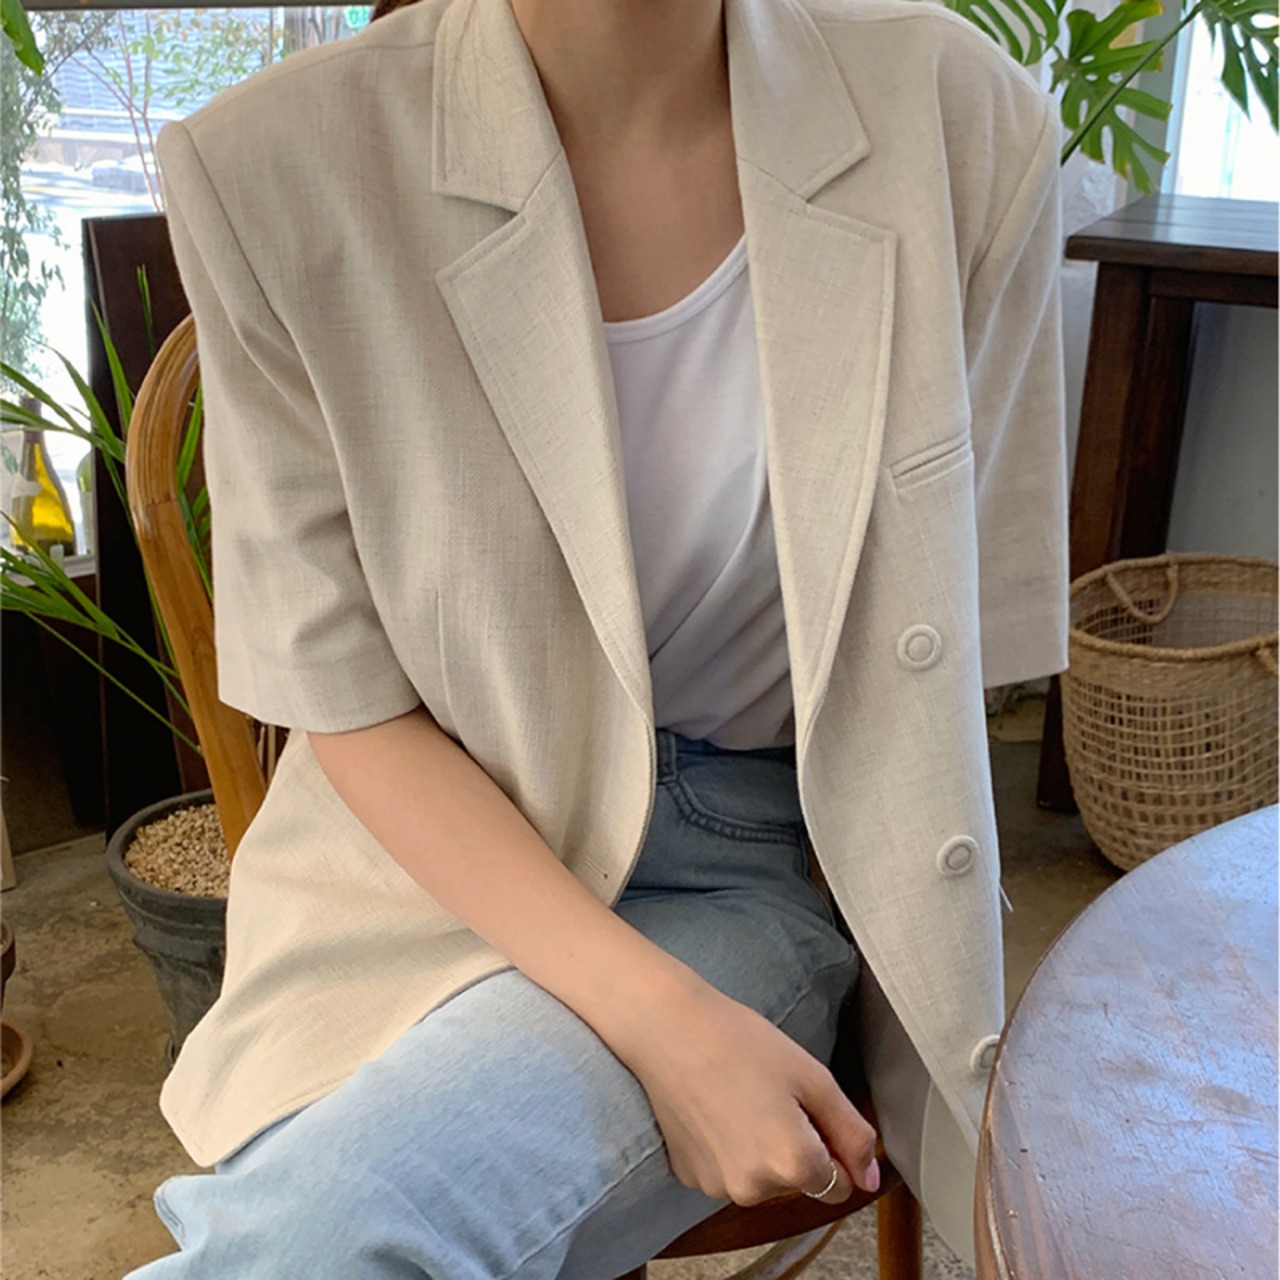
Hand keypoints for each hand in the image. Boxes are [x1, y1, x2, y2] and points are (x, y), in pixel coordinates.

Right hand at [618, 980, 879, 1206]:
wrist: (667, 1028)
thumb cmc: (740, 1042)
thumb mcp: (812, 1076)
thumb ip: (850, 1132)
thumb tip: (868, 1178)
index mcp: (794, 1164)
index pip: (838, 1185)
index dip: (829, 1145)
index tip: (806, 1107)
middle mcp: (755, 1188)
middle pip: (798, 1183)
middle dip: (794, 1147)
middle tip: (771, 1094)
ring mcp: (717, 1186)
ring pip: (762, 1179)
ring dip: (761, 1150)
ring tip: (740, 1097)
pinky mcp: (689, 1177)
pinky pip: (727, 1171)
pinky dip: (727, 1148)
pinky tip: (715, 1108)